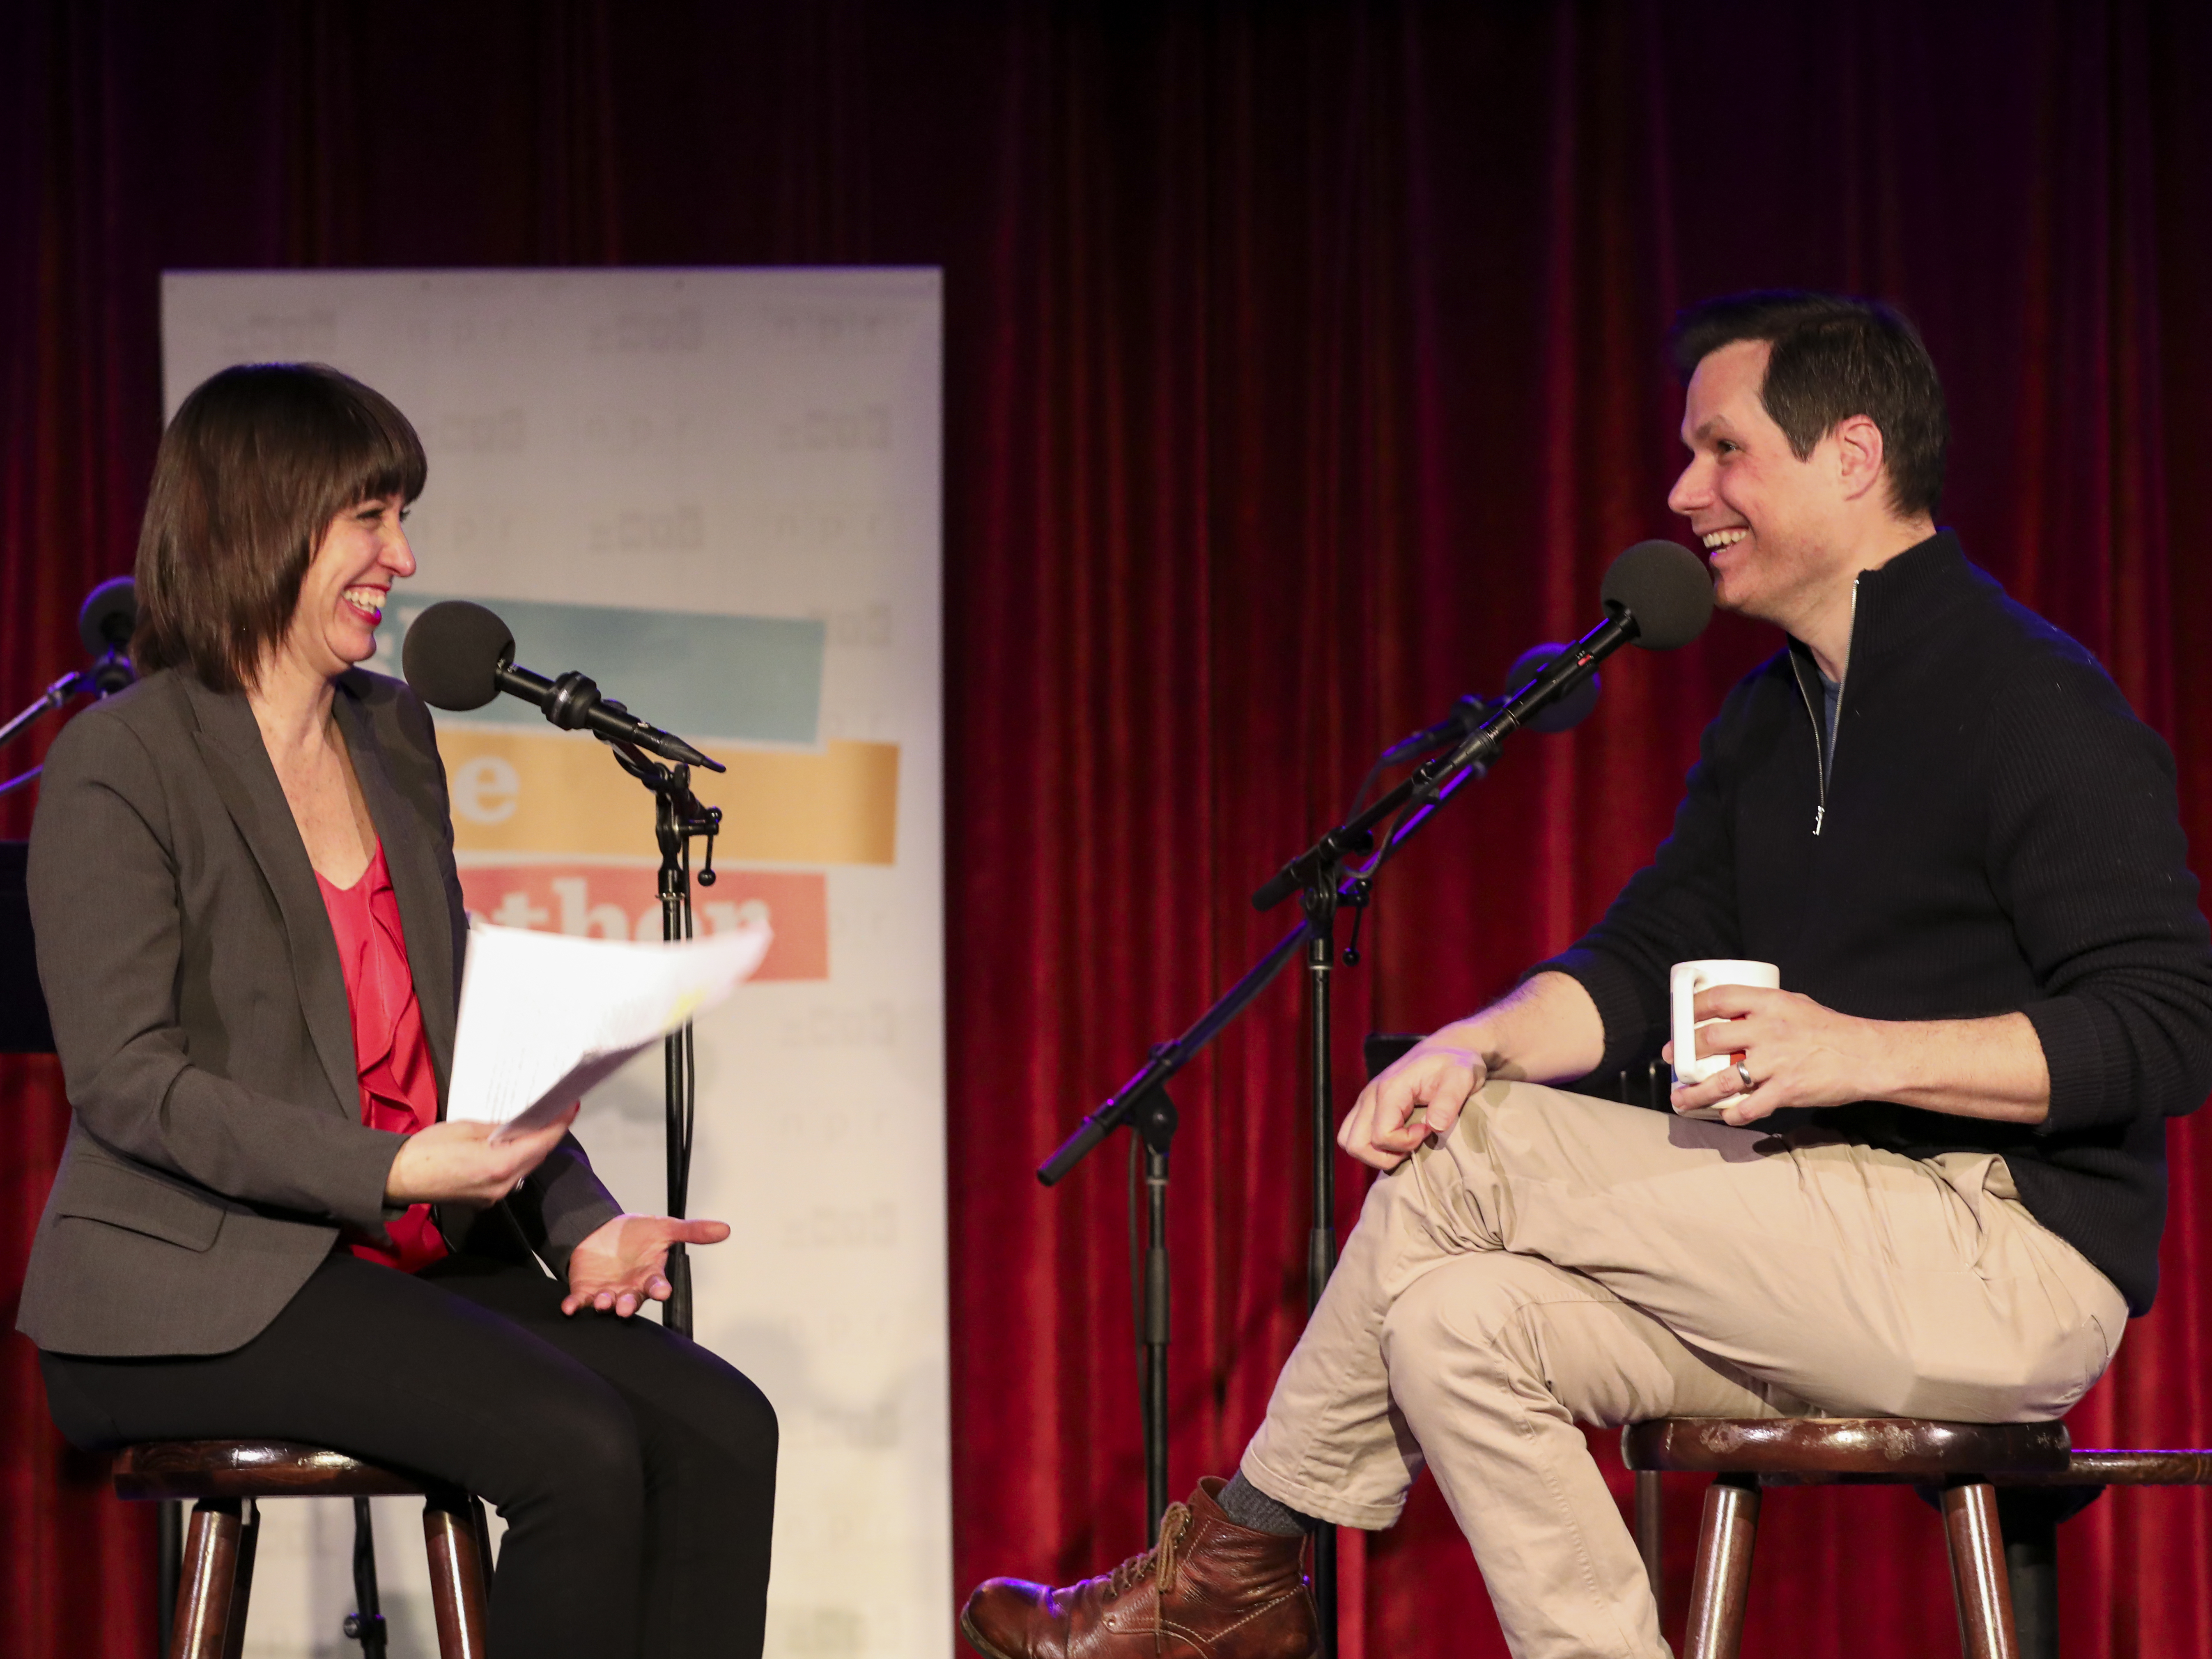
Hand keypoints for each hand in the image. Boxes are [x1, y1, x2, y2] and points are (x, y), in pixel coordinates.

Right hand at [384, 1106, 578, 1204]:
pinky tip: (514, 1144)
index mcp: (498, 1165)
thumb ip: (498, 1128)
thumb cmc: (426, 1151)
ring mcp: (494, 1195)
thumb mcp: (465, 1129)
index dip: (559, 1124)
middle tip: (556, 1111)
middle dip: (548, 1134)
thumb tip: (519, 1124)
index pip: (541, 1143)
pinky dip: (516, 1159)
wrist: (398, 1178)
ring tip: (537, 1123)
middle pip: (537, 1156)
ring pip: (525, 1167)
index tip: (570, 1107)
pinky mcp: (485, 1199)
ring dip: (533, 1147)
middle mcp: (502, 1185)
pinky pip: (510, 1176)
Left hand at [563, 1214, 732, 1317]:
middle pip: (631, 1301)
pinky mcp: (585, 1292)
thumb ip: (692, 1231)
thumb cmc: (635, 1233)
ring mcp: (608, 1292)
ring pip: (608, 1305)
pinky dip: (575, 1306)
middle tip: (625, 1307)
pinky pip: (581, 1303)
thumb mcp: (664, 1227)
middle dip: (629, 1305)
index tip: (662, 1291)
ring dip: (605, 1305)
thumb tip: (724, 1229)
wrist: (602, 1231)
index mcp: (649, 1276)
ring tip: (603, 1302)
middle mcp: (630, 1288)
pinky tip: (571, 1307)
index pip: (656, 1285)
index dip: (659, 1289)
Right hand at [1336, 1025, 1486, 1170]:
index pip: (1382, 1135)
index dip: (1406, 1142)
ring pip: (1349, 1141)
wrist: (1446, 1049)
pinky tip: (1400, 1138)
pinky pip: (1356, 1134)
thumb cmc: (1455, 1063)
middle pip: (1355, 1144)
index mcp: (1389, 1089)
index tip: (1428, 1129)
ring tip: (1404, 1144)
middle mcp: (1370, 1095)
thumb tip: (1434, 1126)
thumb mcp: (1461, 1078)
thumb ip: (1449, 1100)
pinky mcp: (1369, 1105)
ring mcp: (1366, 1101)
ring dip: (1376, 1152)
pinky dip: (1374, 1145)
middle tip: (1413, 1144)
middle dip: (1385, 1155)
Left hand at [1664, 986, 1881, 1125]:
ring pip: (1721, 1080)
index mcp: (1770, 1003)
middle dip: (1685, 1052)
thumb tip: (1733, 1013)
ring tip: (1680, 1099)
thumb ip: (1764, 1008)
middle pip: (1710, 1039)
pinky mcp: (1787, 1091)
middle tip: (1674, 1061)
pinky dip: (1731, 1114)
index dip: (1692, 1008)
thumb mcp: (1796, 1005)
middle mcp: (1768, 1030)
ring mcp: (1776, 1062)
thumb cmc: (1832, 1031)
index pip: (1720, 998)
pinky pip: (1749, 1107)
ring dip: (1695, 1093)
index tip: (1679, 1020)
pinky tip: (1723, 1115)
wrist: (1869, 1056)